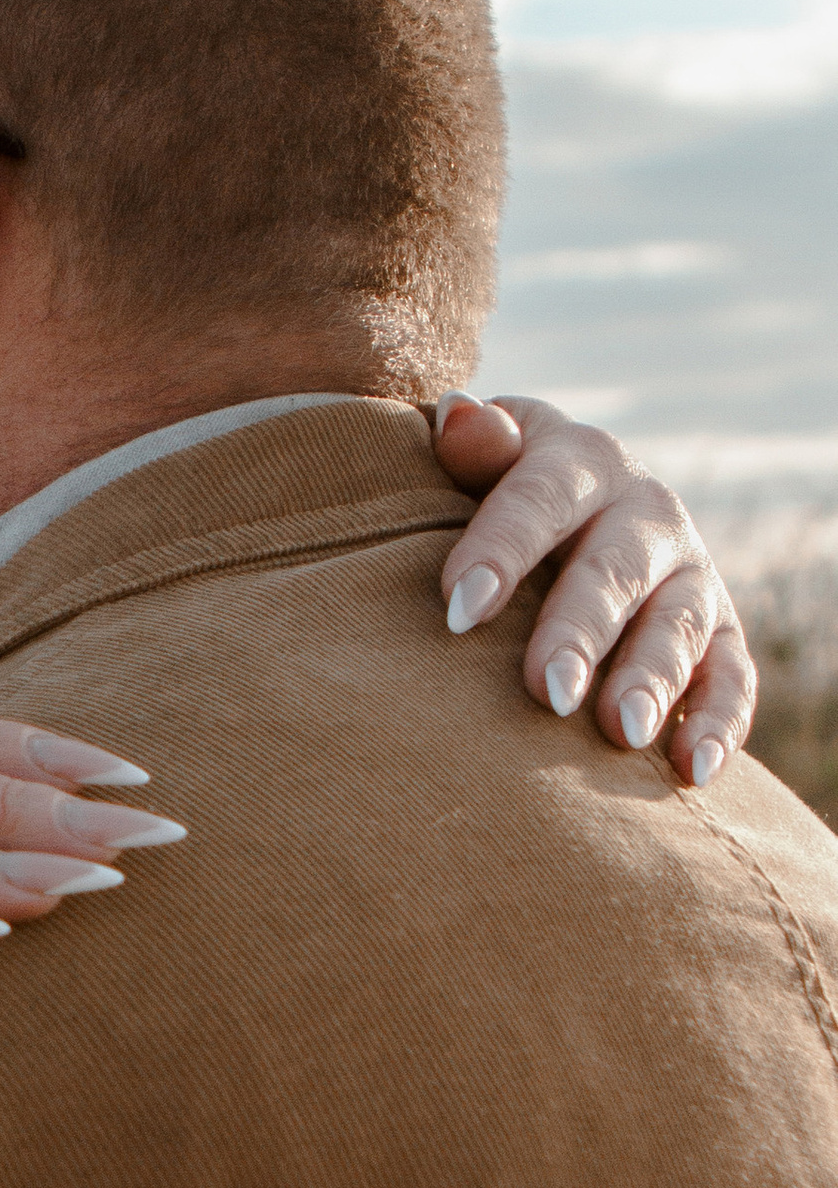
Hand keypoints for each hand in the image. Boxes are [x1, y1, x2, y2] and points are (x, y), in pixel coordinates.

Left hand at [432, 393, 755, 787]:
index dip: (499, 550)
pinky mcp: (720, 634)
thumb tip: (462, 415)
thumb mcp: (482, 460)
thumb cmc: (495, 495)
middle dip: (581, 632)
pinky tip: (692, 773)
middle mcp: (646, 513)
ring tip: (622, 732)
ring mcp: (690, 575)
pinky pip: (732, 677)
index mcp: (580, 461)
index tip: (455, 611)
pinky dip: (719, 723)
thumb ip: (472, 449)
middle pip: (614, 571)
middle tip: (547, 691)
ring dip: (653, 679)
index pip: (539, 499)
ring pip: (679, 626)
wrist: (569, 509)